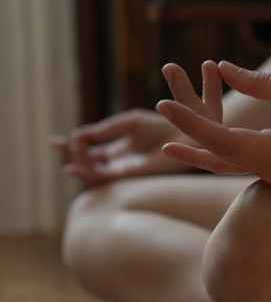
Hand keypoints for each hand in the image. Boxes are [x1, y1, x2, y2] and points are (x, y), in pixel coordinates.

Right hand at [51, 108, 193, 185]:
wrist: (183, 134)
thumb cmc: (162, 126)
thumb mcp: (128, 123)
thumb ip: (105, 131)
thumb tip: (79, 136)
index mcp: (118, 147)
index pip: (88, 150)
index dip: (70, 146)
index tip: (56, 141)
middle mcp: (118, 161)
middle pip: (86, 162)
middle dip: (69, 155)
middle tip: (55, 145)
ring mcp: (122, 168)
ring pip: (91, 171)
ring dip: (76, 162)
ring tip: (67, 153)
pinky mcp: (129, 174)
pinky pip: (103, 177)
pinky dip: (87, 172)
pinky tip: (74, 167)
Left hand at [156, 59, 270, 184]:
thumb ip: (261, 83)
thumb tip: (223, 68)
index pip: (219, 139)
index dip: (188, 121)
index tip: (164, 102)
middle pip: (216, 158)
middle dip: (186, 136)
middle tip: (159, 113)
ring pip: (227, 167)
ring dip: (199, 152)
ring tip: (168, 144)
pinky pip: (243, 167)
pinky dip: (220, 155)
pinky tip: (205, 147)